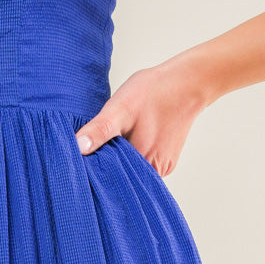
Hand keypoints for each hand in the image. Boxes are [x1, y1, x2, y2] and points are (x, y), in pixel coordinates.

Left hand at [74, 55, 216, 176]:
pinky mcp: (166, 160)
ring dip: (121, 159)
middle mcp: (155, 172)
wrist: (186, 83)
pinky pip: (143, 163)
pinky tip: (131, 138)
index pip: (111, 179)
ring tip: (117, 140)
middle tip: (98, 147)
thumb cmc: (154, 93)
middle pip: (122, 177)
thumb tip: (78, 148)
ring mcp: (162, 167)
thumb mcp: (119, 109)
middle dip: (108, 166)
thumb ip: (99, 130)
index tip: (84, 161)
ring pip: (133, 170)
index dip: (95, 171)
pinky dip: (134, 154)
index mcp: (143, 164)